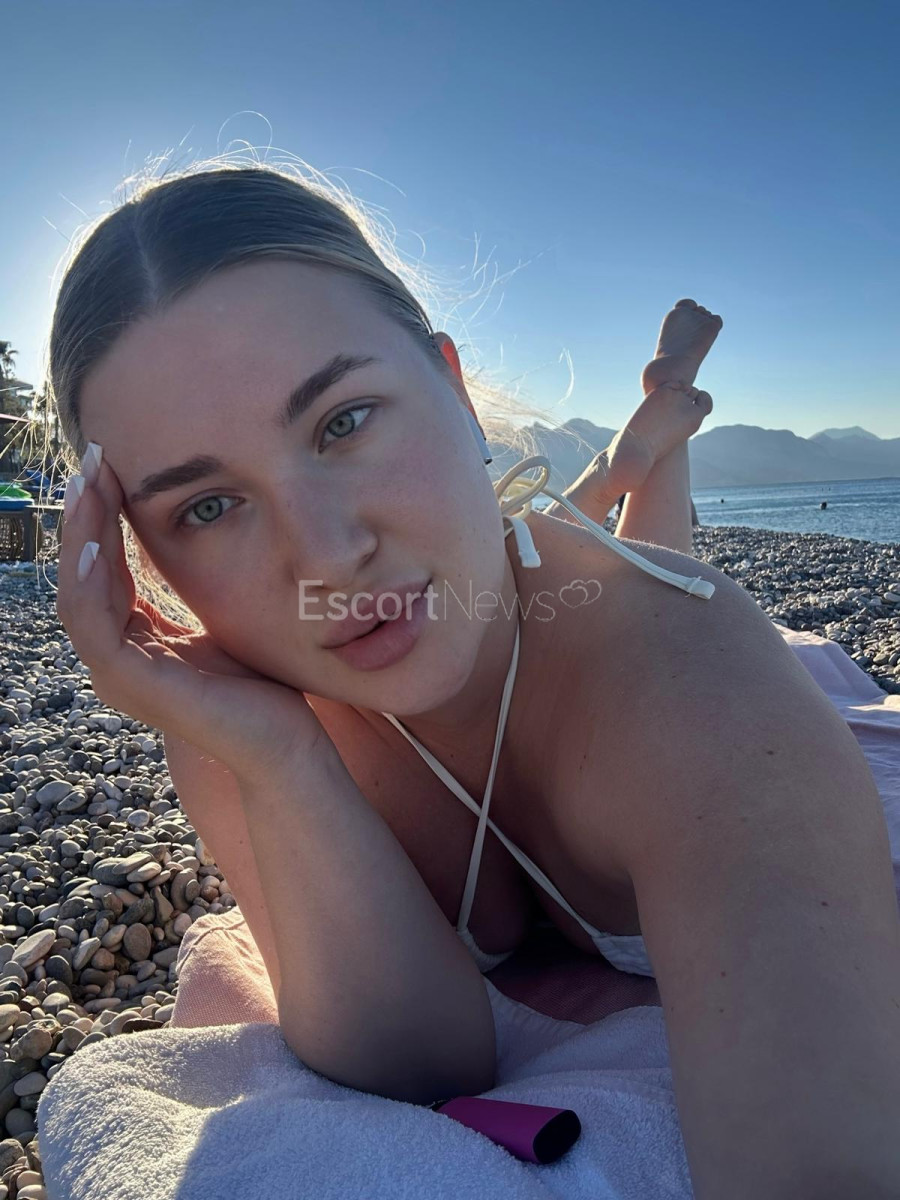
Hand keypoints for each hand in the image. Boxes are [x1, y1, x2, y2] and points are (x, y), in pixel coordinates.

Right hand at [55, 445, 330, 781]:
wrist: (286, 743)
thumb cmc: (262, 686)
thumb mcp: (222, 620)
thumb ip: (195, 589)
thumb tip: (200, 530)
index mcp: (135, 639)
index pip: (106, 566)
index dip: (104, 514)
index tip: (110, 462)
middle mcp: (117, 656)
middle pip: (83, 572)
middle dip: (86, 511)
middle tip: (93, 455)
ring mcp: (117, 673)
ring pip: (78, 593)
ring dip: (80, 535)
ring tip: (87, 484)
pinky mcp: (130, 684)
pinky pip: (94, 626)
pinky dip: (88, 582)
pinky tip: (95, 543)